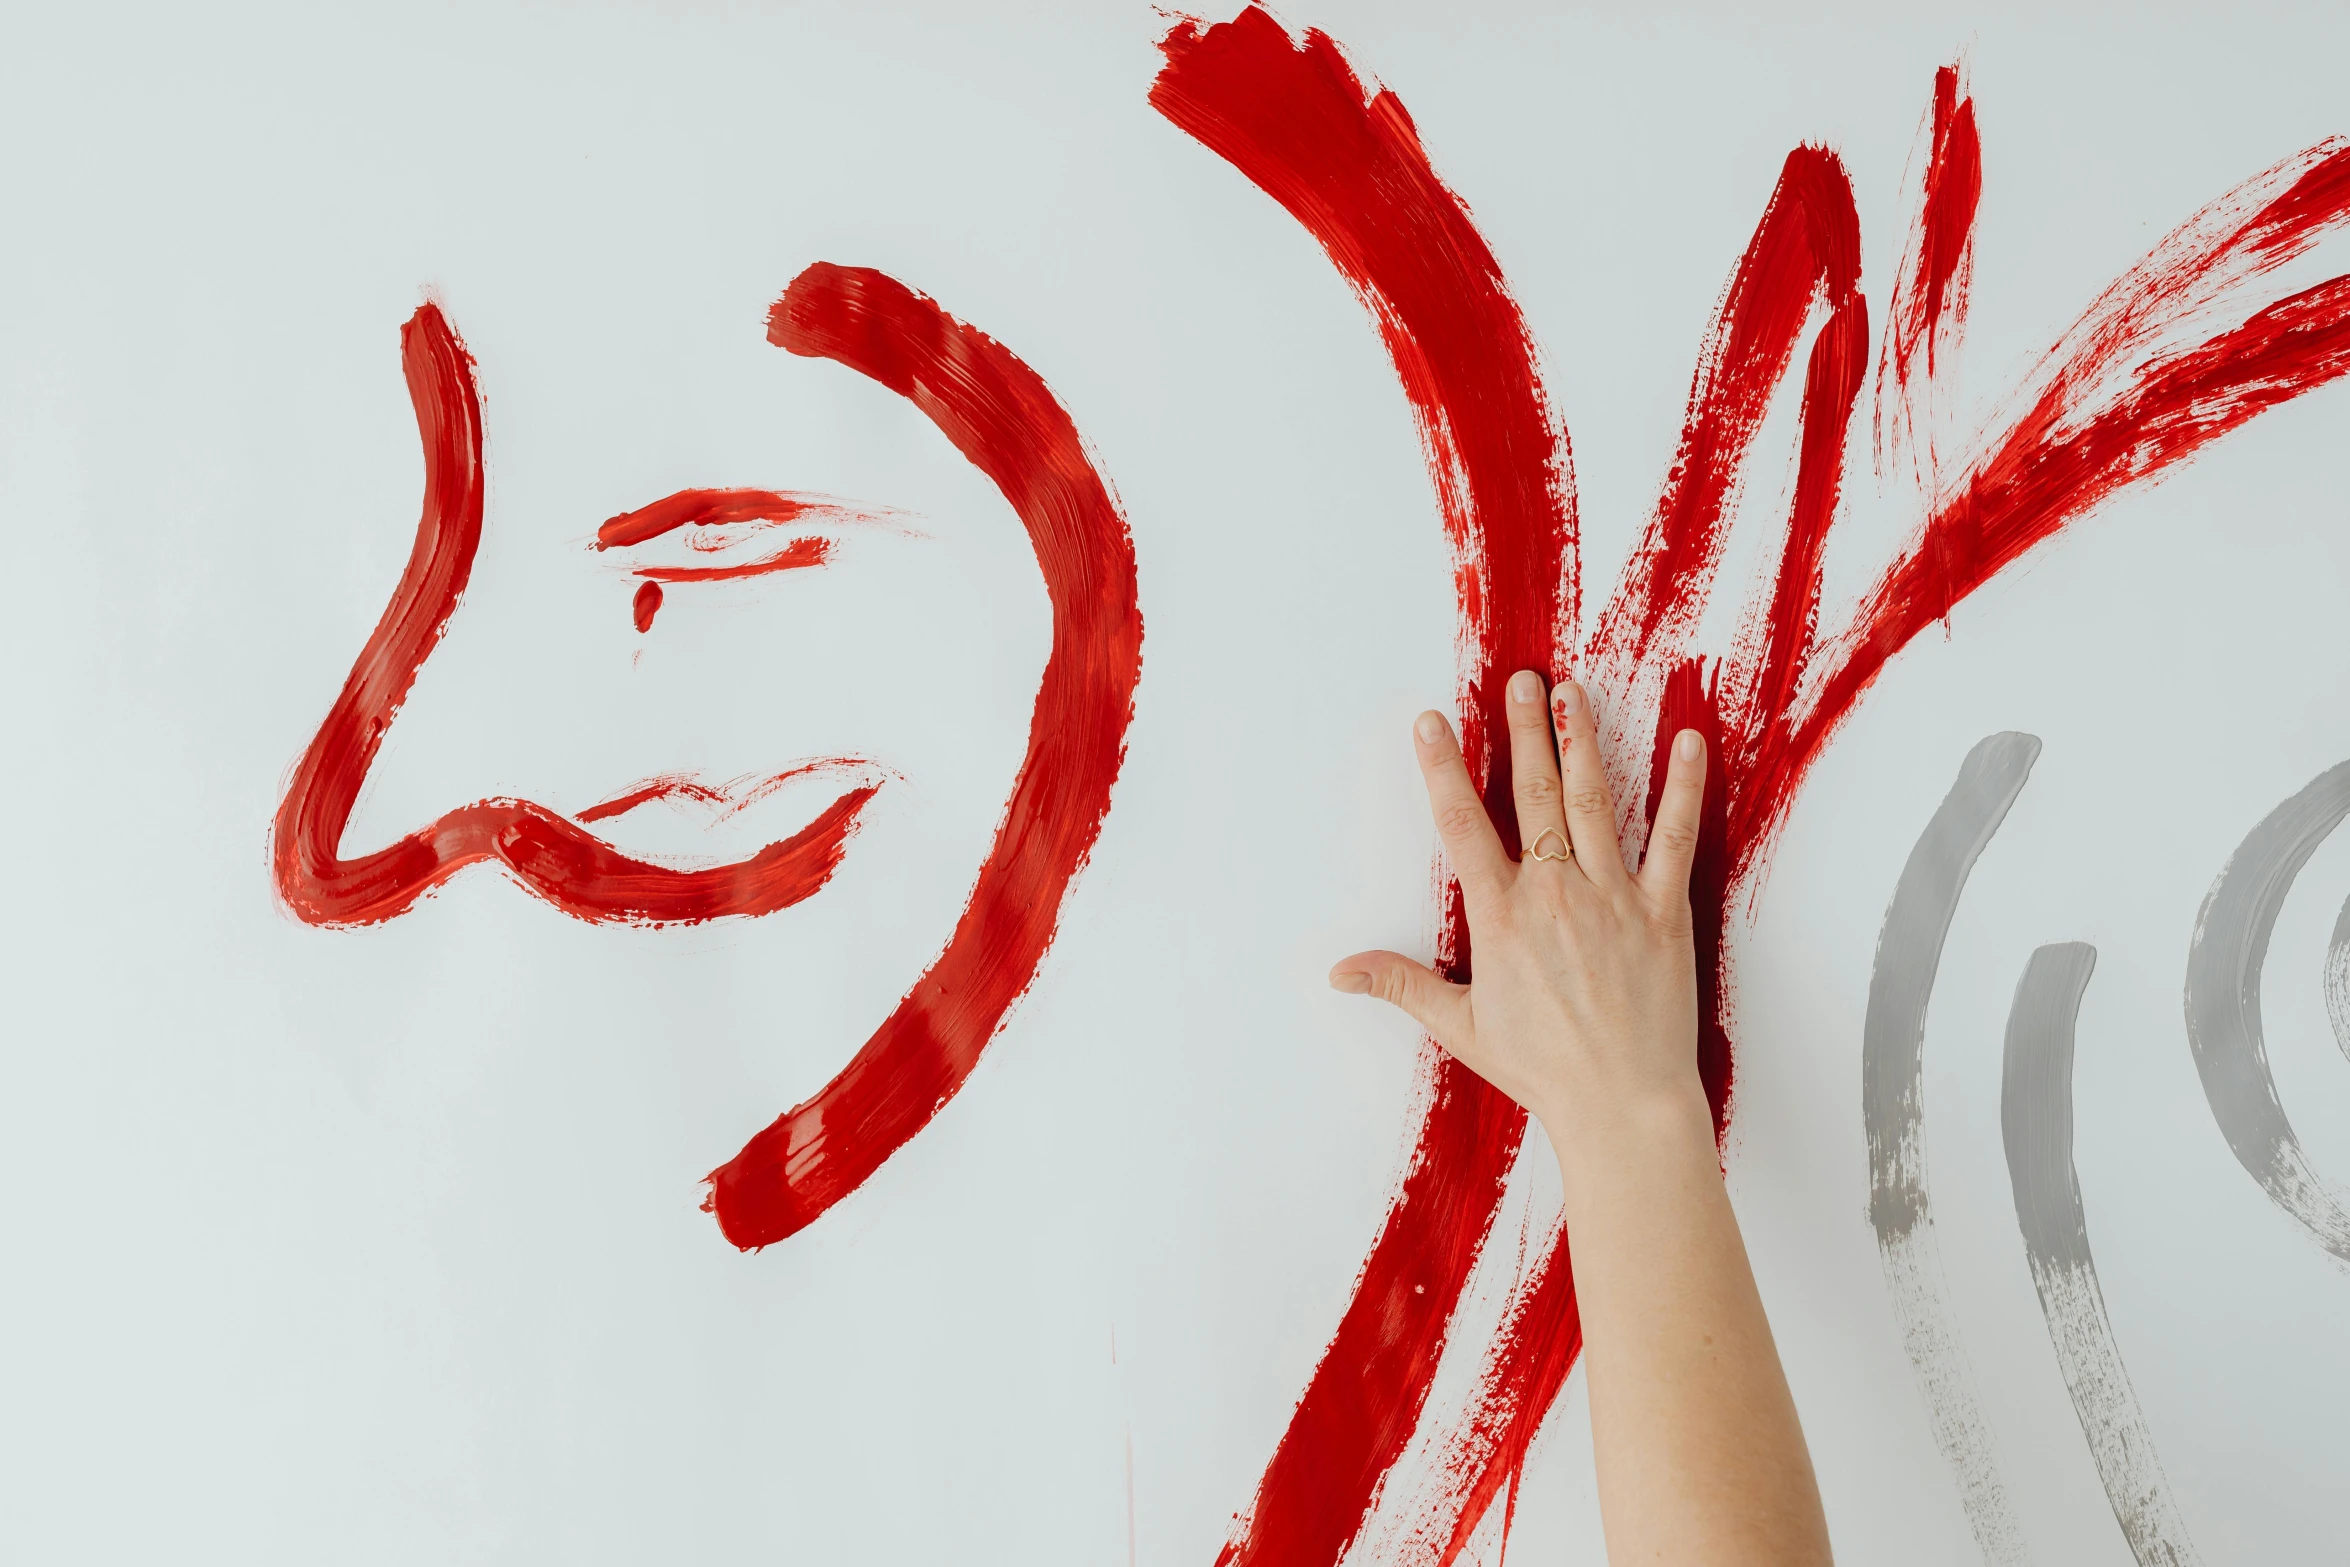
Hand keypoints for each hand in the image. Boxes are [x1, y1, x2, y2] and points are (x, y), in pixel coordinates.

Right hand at [1329, 669, 1709, 1145]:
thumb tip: (1341, 971)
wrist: (1621, 1103)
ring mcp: (1614, 896)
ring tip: (1571, 692)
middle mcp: (1555, 893)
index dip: (1444, 768)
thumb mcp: (1462, 1027)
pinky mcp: (1664, 911)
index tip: (1432, 721)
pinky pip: (1674, 837)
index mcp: (1502, 917)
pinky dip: (1682, 787)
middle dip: (1524, 731)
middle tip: (1519, 680)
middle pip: (1533, 794)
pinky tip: (1687, 742)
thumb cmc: (1544, 1069)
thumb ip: (1402, 985)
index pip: (1463, 825)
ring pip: (1593, 801)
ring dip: (1582, 741)